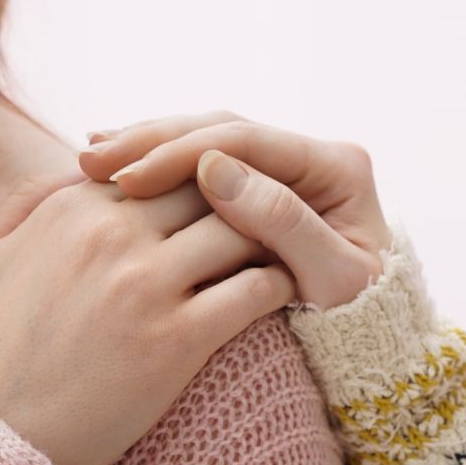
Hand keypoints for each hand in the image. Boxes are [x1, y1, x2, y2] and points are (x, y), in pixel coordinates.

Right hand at [0, 178, 293, 464]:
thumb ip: (40, 205)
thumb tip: (78, 173)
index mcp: (77, 207)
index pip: (168, 166)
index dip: (208, 180)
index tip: (235, 199)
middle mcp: (113, 234)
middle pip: (212, 188)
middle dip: (249, 200)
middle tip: (283, 220)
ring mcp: (145, 285)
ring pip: (242, 230)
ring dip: (274, 239)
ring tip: (294, 254)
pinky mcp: (176, 339)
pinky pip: (256, 290)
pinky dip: (282, 286)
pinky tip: (288, 294)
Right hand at [79, 111, 391, 309]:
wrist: (373, 334)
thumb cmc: (358, 316)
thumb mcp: (332, 278)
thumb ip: (282, 222)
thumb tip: (214, 171)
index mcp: (339, 166)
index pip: (248, 141)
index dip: (181, 154)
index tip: (127, 179)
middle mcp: (316, 155)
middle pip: (224, 131)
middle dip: (155, 141)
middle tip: (92, 160)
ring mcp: (293, 168)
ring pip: (212, 142)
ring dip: (152, 148)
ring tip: (93, 160)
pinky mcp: (271, 187)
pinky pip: (211, 167)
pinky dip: (166, 168)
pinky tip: (121, 176)